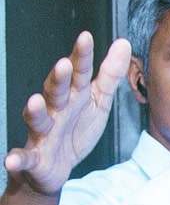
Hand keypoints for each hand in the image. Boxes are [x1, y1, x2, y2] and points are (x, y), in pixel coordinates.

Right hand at [4, 32, 131, 194]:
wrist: (57, 167)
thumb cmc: (76, 129)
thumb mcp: (98, 101)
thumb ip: (109, 74)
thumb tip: (123, 43)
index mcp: (73, 97)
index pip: (78, 74)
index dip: (82, 57)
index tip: (86, 37)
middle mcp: (54, 111)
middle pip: (56, 92)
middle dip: (59, 79)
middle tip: (64, 65)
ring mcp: (42, 133)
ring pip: (37, 120)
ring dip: (35, 111)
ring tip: (36, 101)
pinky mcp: (34, 157)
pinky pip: (23, 157)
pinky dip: (17, 158)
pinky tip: (11, 159)